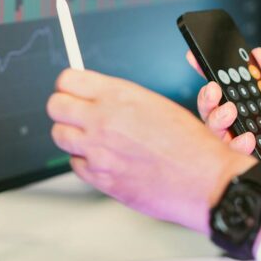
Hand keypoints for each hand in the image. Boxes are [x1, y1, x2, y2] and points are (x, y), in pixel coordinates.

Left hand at [47, 69, 256, 233]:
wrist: (205, 181)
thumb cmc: (190, 145)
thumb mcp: (155, 104)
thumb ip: (118, 99)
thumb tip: (93, 95)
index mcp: (119, 96)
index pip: (67, 80)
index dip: (69, 85)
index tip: (72, 90)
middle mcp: (103, 120)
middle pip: (54, 106)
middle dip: (63, 108)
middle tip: (75, 114)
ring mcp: (98, 151)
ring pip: (60, 136)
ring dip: (72, 136)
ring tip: (93, 139)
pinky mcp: (99, 178)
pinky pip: (75, 164)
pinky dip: (86, 163)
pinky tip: (105, 160)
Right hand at [190, 47, 260, 202]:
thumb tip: (257, 54)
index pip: (234, 82)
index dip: (212, 70)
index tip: (196, 57)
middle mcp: (255, 117)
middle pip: (216, 106)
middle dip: (207, 97)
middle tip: (215, 92)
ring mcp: (253, 138)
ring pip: (217, 129)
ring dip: (217, 119)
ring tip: (230, 114)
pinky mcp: (255, 159)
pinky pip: (233, 152)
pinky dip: (237, 144)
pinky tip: (251, 140)